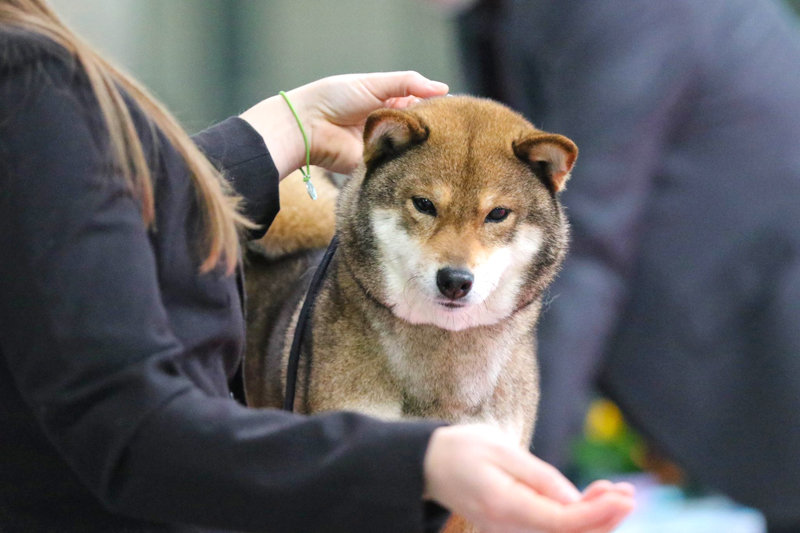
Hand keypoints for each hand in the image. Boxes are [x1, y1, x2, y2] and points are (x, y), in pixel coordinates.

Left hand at [240, 72, 448, 177]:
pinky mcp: (378, 169)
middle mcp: (391, 128)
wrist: (308, 125)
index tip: (455, 114)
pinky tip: (420, 162)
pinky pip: (398, 169)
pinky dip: (407, 165)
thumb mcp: (374, 83)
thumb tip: (444, 88)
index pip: (423, 108)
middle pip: (421, 132)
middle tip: (451, 134)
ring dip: (421, 150)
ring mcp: (386, 150)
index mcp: (391, 105)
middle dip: (432, 133)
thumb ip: (408, 83)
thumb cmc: (335, 98)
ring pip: (413, 152)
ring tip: (438, 147)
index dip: (437, 111)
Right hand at [424, 425, 634, 532]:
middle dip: (604, 519)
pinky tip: (593, 498)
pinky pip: (552, 531)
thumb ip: (538, 476)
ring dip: (595, 520)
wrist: (429, 464)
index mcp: (505, 506)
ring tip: (616, 492)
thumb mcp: (500, 448)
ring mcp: (510, 532)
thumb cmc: (461, 449)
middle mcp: (508, 529)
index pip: (561, 523)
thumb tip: (573, 499)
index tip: (623, 496)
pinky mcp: (513, 528)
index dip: (597, 513)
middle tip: (628, 492)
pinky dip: (577, 518)